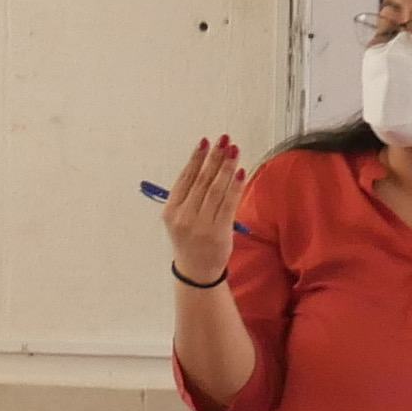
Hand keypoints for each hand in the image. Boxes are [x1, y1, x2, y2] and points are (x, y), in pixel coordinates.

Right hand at [160, 138, 243, 283]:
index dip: (196, 158)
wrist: (196, 270)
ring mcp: (201, 225)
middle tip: (224, 140)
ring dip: (226, 167)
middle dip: (214, 158)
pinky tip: (241, 171)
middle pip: (201, 181)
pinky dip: (235, 186)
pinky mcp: (218, 231)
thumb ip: (189, 195)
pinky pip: (229, 204)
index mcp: (171, 211)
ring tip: (234, 150)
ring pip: (215, 190)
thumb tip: (208, 164)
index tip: (205, 142)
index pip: (185, 179)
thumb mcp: (180, 218)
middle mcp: (184, 217)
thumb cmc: (189, 240)